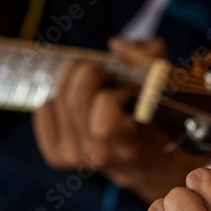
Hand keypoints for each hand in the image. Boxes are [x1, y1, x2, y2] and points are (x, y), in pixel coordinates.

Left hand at [32, 37, 208, 202]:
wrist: (146, 166)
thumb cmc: (156, 122)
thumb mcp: (167, 86)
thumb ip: (151, 56)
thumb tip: (117, 45)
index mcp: (129, 142)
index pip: (106, 103)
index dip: (115, 88)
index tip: (128, 91)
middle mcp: (98, 154)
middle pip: (75, 96)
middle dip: (90, 73)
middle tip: (106, 76)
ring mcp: (75, 157)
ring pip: (59, 99)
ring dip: (74, 82)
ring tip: (94, 89)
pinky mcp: (57, 156)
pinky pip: (44, 109)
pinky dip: (56, 99)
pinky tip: (75, 105)